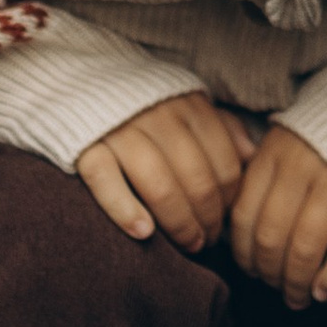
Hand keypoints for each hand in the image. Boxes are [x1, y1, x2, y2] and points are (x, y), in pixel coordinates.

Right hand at [77, 92, 255, 249]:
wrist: (76, 80)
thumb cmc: (141, 104)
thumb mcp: (185, 104)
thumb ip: (220, 127)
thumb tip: (250, 156)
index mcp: (187, 105)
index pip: (223, 162)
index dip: (228, 200)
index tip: (222, 223)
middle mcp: (157, 115)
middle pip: (196, 178)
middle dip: (207, 219)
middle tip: (205, 242)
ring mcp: (119, 130)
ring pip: (160, 184)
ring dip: (179, 222)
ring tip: (186, 245)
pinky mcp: (84, 146)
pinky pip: (106, 181)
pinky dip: (126, 209)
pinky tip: (143, 232)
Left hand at [230, 124, 326, 307]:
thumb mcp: (287, 139)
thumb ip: (262, 176)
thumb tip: (237, 233)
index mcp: (274, 153)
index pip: (244, 216)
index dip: (244, 254)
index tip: (250, 271)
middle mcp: (300, 166)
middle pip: (272, 237)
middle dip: (270, 274)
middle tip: (275, 289)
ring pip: (305, 246)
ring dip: (297, 282)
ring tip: (298, 299)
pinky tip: (324, 292)